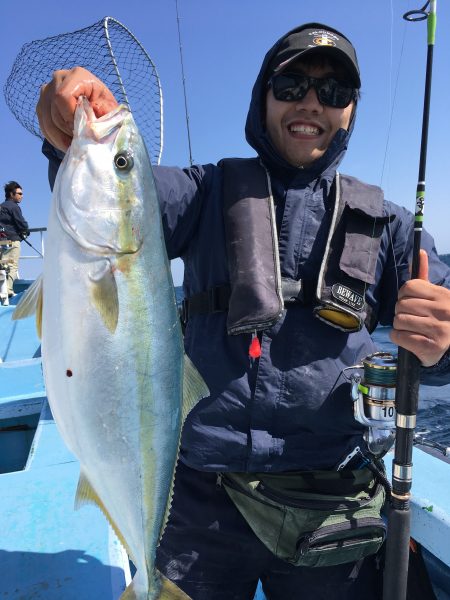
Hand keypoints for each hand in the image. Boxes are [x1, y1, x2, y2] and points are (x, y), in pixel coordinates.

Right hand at [36, 67, 118, 151]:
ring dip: (60, 138)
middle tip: (79, 141)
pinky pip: (43, 125)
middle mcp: (58, 79)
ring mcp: (47, 91)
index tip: (81, 130)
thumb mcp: (109, 109)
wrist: (96, 107)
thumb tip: (91, 119)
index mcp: (77, 76)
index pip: (63, 96)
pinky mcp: (42, 104)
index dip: (70, 117)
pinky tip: (66, 144)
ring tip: (73, 145)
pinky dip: (54, 138)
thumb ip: (104, 113)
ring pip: (46, 120)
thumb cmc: (104, 107)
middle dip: (66, 130)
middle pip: (53, 110)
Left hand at [390, 249, 449, 365]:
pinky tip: (408, 339)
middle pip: (401, 304)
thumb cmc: (437, 318)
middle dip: (400, 312)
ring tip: (410, 328)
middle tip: (411, 318)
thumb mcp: (434, 296)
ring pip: (398, 320)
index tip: (409, 302)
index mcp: (443, 295)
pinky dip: (398, 338)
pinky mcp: (431, 346)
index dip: (403, 295)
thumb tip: (420, 251)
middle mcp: (443, 311)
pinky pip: (399, 336)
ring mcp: (438, 329)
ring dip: (399, 326)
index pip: (408, 287)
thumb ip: (424, 276)